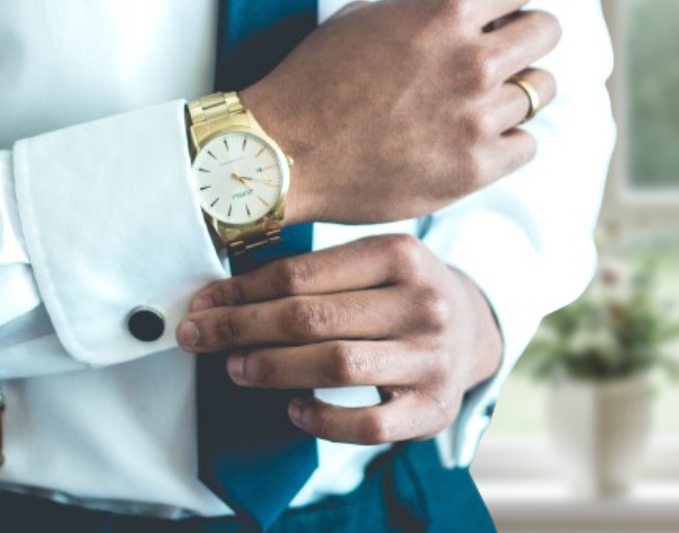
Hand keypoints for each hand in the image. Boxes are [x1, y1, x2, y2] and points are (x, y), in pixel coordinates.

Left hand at [177, 235, 503, 444]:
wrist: (474, 329)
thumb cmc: (402, 293)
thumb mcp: (375, 262)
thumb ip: (316, 272)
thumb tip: (223, 295)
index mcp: (402, 254)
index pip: (303, 274)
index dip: (242, 292)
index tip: (202, 305)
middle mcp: (424, 303)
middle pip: (313, 319)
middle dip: (243, 329)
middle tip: (201, 337)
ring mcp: (433, 357)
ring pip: (336, 365)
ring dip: (273, 369)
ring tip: (238, 368)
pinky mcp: (434, 407)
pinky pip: (368, 425)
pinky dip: (322, 419)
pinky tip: (295, 409)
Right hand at [241, 0, 559, 225]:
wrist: (283, 153)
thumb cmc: (315, 82)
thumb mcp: (365, 18)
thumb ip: (424, 14)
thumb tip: (464, 19)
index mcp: (443, 12)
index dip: (512, 0)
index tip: (504, 15)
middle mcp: (470, 60)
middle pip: (546, 32)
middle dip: (530, 39)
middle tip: (512, 56)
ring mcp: (477, 117)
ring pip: (541, 91)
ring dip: (521, 93)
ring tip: (490, 103)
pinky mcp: (476, 167)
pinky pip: (527, 145)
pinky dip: (510, 142)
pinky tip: (481, 140)